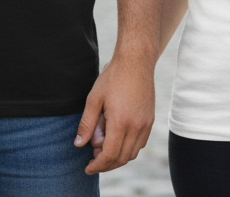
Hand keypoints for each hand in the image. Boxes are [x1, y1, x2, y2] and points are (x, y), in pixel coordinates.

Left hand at [73, 55, 154, 173]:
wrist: (136, 62)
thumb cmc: (113, 78)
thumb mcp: (94, 99)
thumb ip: (87, 124)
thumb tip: (79, 144)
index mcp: (120, 122)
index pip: (109, 155)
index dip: (97, 165)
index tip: (88, 168)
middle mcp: (136, 126)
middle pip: (121, 158)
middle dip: (106, 164)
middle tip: (93, 159)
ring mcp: (145, 124)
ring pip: (132, 153)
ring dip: (117, 157)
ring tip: (103, 148)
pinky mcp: (150, 120)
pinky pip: (140, 144)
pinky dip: (128, 149)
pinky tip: (117, 140)